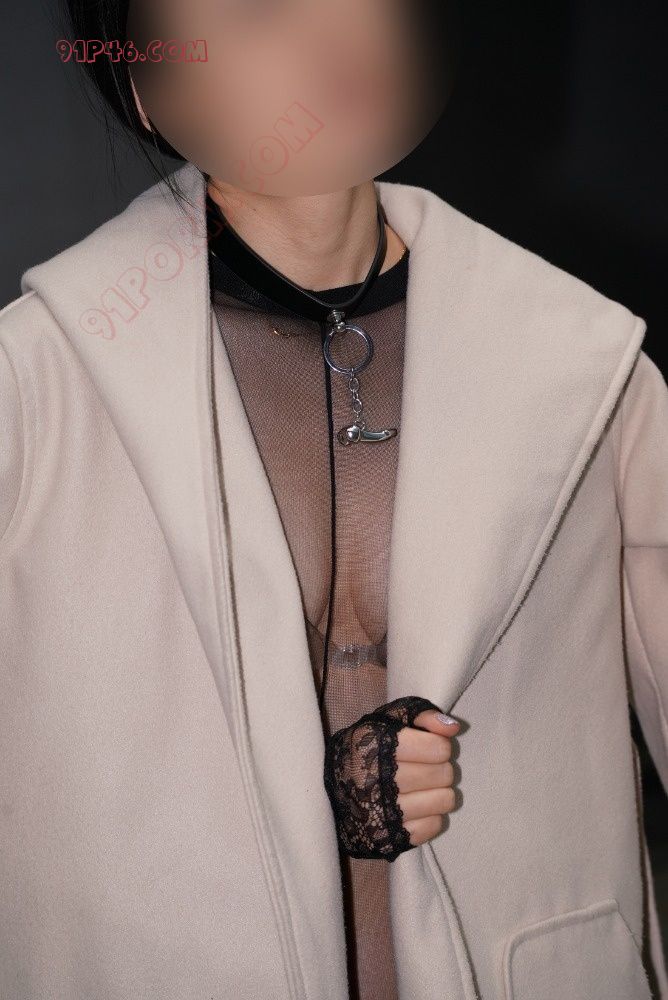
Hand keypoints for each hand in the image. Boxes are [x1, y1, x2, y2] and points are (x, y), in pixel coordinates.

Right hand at [323, 695, 460, 861]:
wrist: (336, 788)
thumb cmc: (370, 746)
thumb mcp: (391, 719)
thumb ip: (424, 716)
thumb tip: (453, 728)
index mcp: (377, 744)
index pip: (438, 748)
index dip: (438, 745)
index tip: (427, 747)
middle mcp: (378, 778)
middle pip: (444, 774)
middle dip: (440, 767)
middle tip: (426, 767)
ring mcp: (383, 813)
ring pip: (444, 800)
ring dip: (439, 791)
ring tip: (423, 787)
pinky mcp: (391, 837)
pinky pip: (435, 825)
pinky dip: (431, 815)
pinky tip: (417, 806)